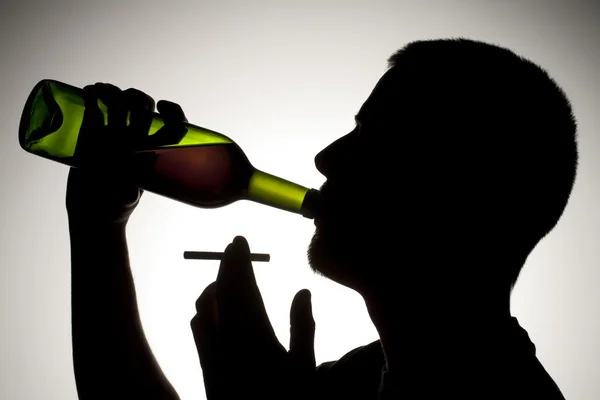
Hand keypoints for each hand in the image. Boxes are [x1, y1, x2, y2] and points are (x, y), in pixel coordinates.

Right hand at [65, 82, 186, 224]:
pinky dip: (93, 95)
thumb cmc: (115, 206)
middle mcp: (137, 138)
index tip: (162, 107)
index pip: (173, 127)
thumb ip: (128, 194)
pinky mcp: (93, 132)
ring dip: (114, 92)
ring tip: (102, 93)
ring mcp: (115, 132)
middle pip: (144, 106)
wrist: (92, 209)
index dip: (174, 113)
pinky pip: (96, 108)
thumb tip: (130, 191)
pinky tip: (89, 92)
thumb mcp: (125, 200)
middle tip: (123, 102)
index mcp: (152, 151)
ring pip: (122, 102)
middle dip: (136, 97)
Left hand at [191, 236, 315, 399]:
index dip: (238, 262)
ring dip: (214, 287)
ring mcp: (213, 358)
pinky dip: (206, 310)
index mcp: (255, 339)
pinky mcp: (206, 371)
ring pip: (204, 310)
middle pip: (220, 294)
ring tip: (227, 274)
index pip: (241, 289)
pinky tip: (214, 310)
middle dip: (225, 267)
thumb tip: (302, 291)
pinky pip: (198, 330)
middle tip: (233, 248)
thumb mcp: (306, 370)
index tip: (239, 241)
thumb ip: (303, 329)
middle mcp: (228, 344)